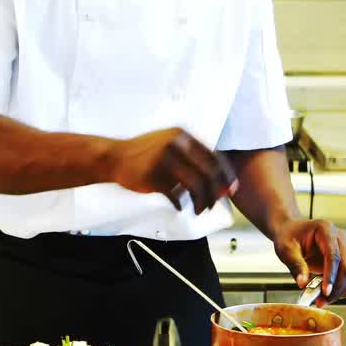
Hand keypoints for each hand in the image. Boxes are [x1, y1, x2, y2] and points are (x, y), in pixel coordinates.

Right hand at [106, 127, 237, 213]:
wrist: (114, 157)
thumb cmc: (145, 154)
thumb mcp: (169, 145)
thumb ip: (192, 159)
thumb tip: (218, 181)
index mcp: (182, 136)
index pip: (213, 156)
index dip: (226, 175)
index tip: (231, 189)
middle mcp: (176, 145)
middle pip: (208, 172)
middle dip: (215, 192)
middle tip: (215, 204)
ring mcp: (164, 160)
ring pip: (195, 185)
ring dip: (201, 201)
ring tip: (199, 210)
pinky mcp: (153, 176)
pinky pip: (175, 195)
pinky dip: (181, 204)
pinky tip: (180, 208)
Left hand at [272, 219, 345, 305]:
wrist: (291, 231)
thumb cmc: (288, 236)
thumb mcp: (286, 249)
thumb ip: (295, 265)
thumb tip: (303, 284)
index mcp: (326, 230)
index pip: (333, 255)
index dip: (331, 275)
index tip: (325, 292)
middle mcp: (339, 238)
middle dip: (336, 288)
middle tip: (320, 301)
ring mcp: (344, 249)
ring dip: (341, 291)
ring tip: (322, 300)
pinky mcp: (344, 260)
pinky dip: (342, 289)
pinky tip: (327, 294)